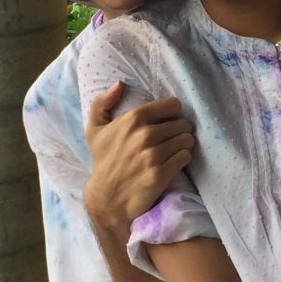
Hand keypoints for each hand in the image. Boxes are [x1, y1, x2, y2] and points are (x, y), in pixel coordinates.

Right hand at [83, 82, 193, 233]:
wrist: (107, 197)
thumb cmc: (103, 161)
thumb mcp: (94, 129)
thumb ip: (102, 102)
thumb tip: (119, 84)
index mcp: (133, 119)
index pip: (173, 105)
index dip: (172, 112)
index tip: (167, 120)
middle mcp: (145, 134)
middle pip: (183, 123)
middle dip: (180, 130)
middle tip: (171, 138)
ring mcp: (154, 155)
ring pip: (187, 139)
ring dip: (183, 144)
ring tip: (173, 149)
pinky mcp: (162, 173)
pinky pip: (185, 156)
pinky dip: (182, 158)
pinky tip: (173, 162)